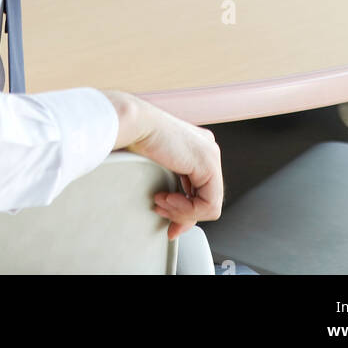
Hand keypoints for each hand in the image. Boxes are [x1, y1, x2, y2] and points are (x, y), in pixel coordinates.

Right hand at [104, 91, 223, 239]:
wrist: (135, 124)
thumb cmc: (136, 138)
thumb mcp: (158, 170)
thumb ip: (172, 190)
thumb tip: (175, 218)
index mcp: (197, 148)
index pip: (201, 191)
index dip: (185, 212)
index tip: (169, 223)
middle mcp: (208, 150)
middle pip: (207, 200)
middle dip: (183, 215)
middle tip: (161, 213)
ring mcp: (211, 156)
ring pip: (209, 206)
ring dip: (181, 212)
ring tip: (161, 203)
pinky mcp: (209, 165)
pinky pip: (208, 204)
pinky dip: (186, 210)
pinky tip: (168, 199)